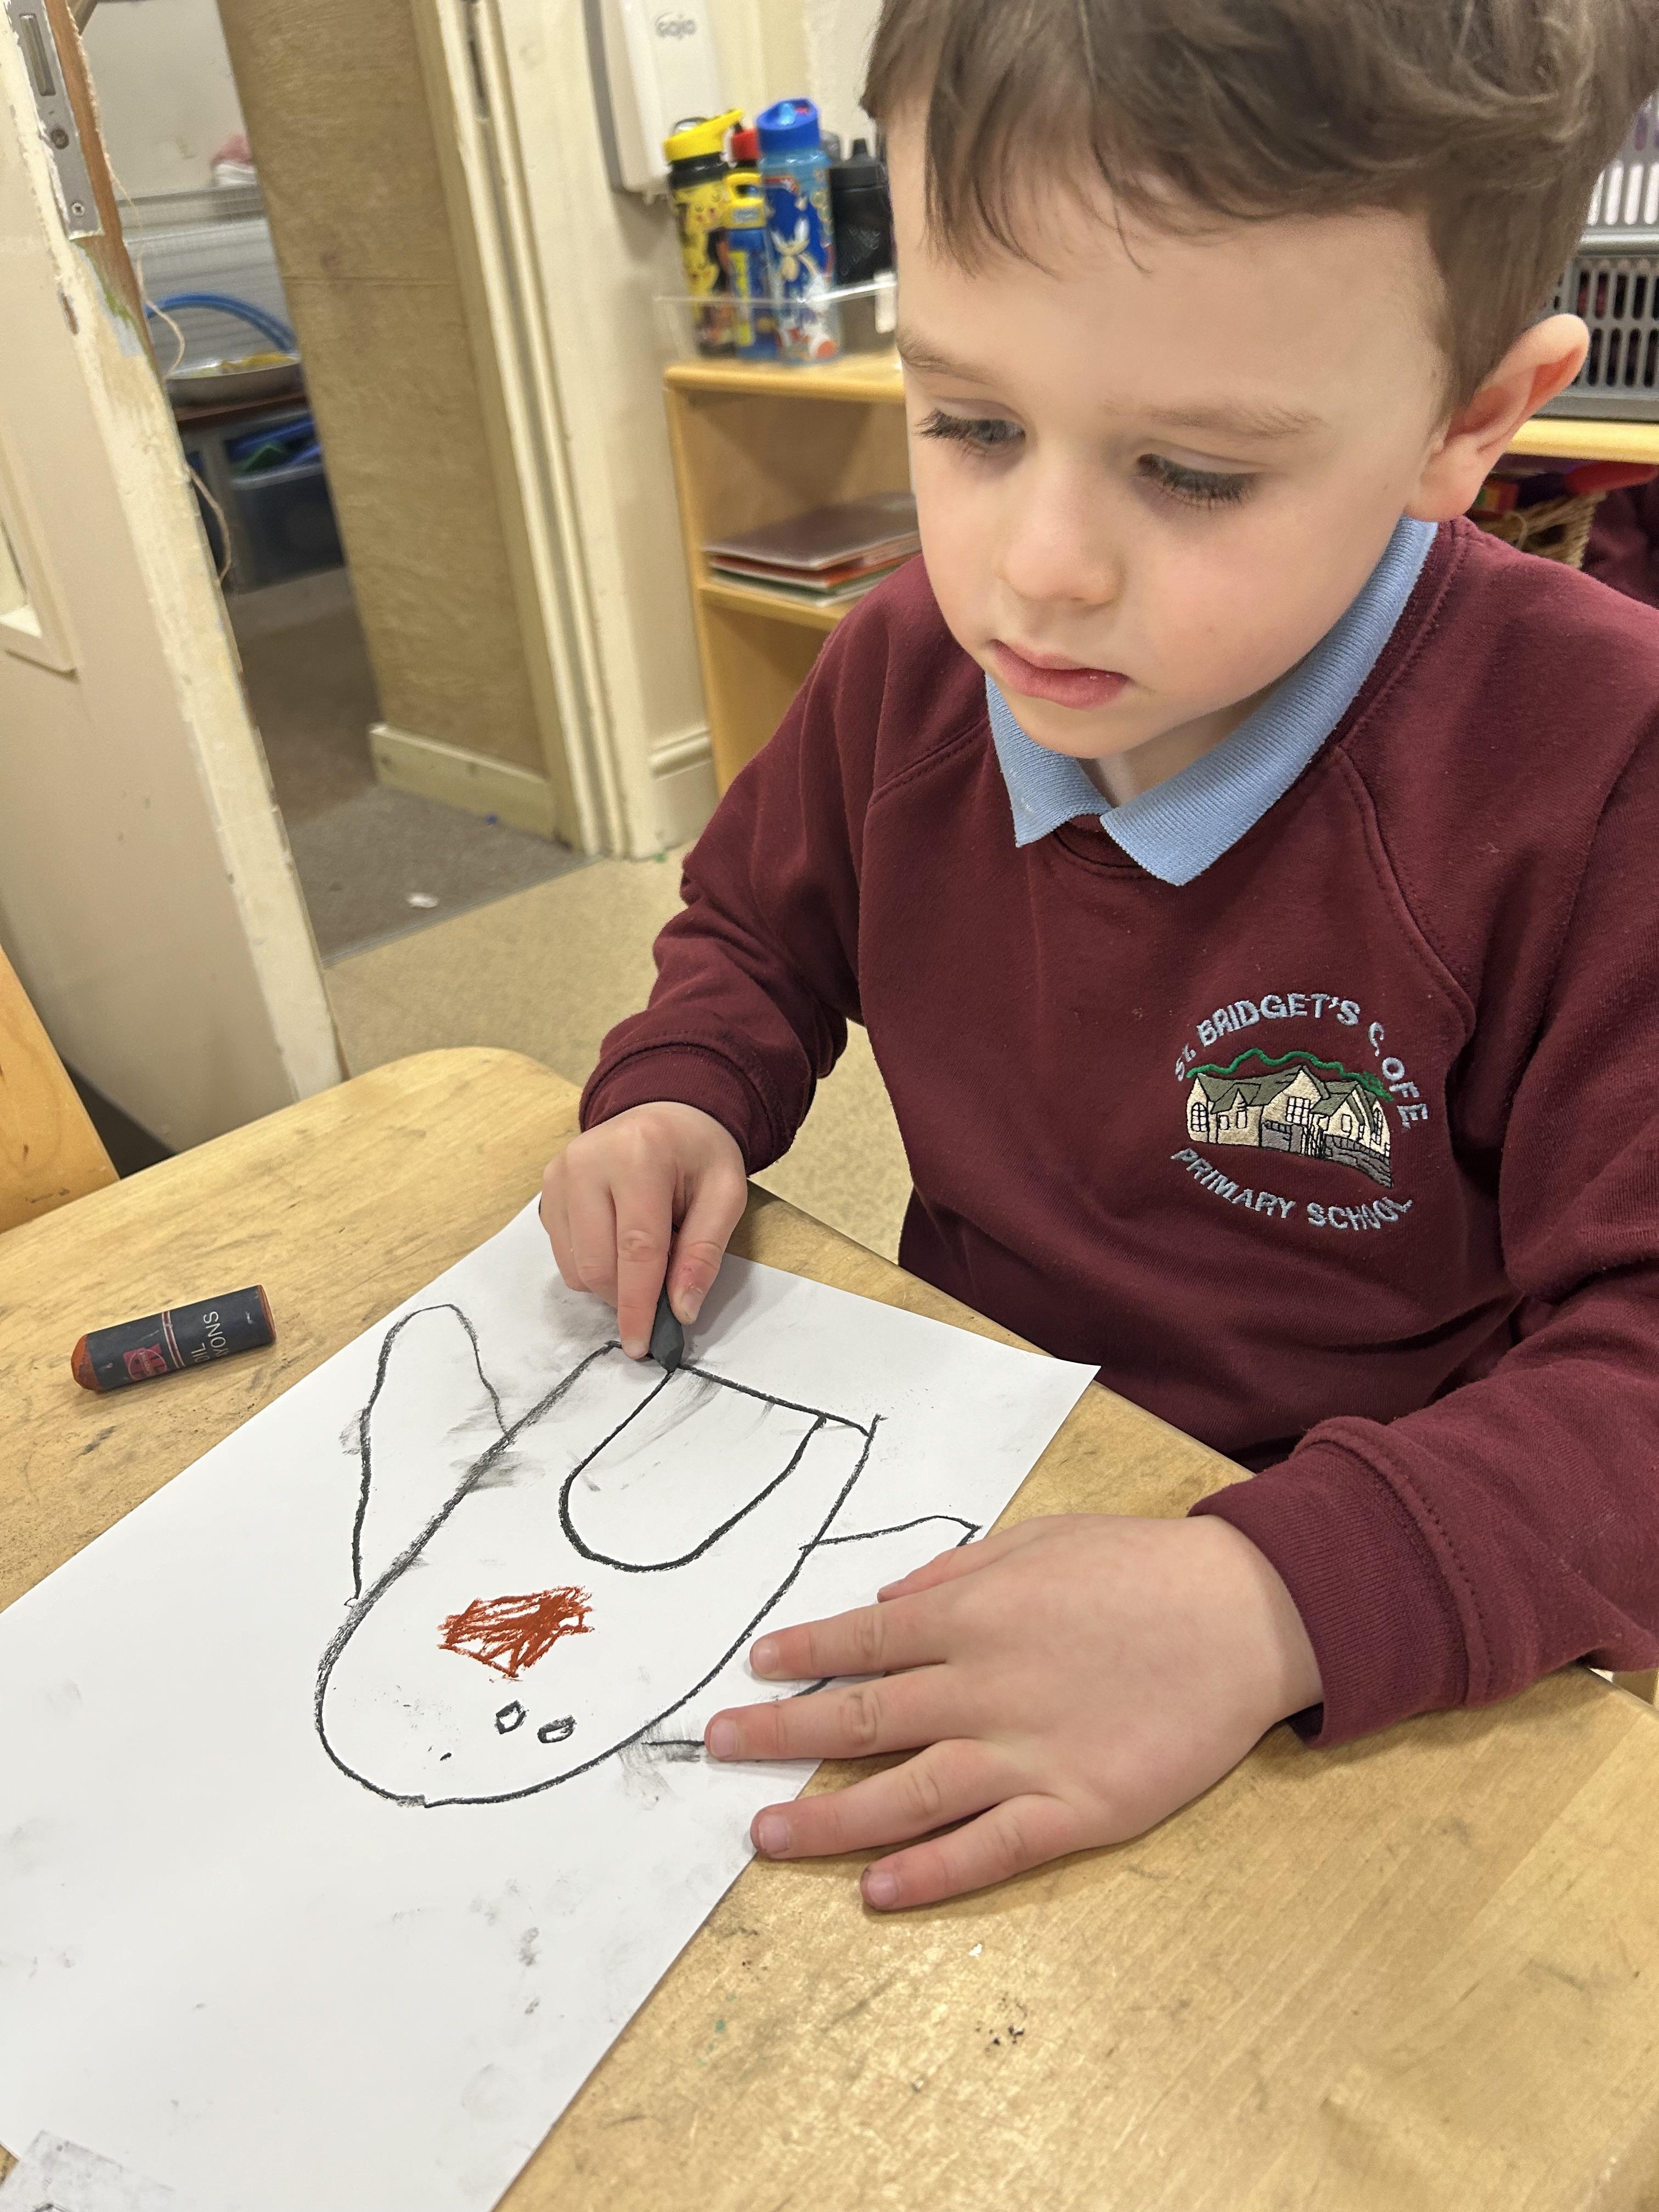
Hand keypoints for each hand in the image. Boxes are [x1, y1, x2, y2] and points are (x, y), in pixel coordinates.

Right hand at [540, 1102, 746, 1358]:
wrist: (667, 1112)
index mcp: (641, 1156)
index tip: (642, 1346)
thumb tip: (681, 1311)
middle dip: (626, 1298)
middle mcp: (589, 1160)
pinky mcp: (548, 1186)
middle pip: (598, 1264)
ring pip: (575, 1266)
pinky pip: (562, 1254)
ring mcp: (560, 1173)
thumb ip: (704, 1253)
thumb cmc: (699, 1155)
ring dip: (610, 1282)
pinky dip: (592, 1263)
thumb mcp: (725, 1195)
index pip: (636, 1249)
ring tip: (644, 1252)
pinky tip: (617, 1238)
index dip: (639, 1305)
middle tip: (660, 1293)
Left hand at [705, 1514, 1321, 1908]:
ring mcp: (1030, 1754)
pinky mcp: (1079, 1810)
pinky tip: (876, 1891)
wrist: (1250, 1613)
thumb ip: (960, 1571)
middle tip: (719, 1751)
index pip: (864, 1640)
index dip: (804, 1654)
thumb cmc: (1144, 1567)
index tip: (755, 1668)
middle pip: (862, 1716)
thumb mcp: (1043, 1539)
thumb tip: (887, 1601)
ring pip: (905, 1794)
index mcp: (977, 1614)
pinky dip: (929, 1873)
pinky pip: (988, 1849)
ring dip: (827, 1819)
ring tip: (764, 1836)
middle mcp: (986, 1685)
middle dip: (780, 1736)